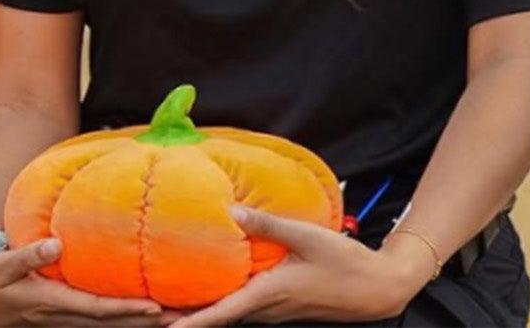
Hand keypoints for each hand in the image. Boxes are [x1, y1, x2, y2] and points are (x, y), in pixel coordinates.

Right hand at [0, 239, 163, 326]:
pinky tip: (146, 315)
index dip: (127, 308)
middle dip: (150, 321)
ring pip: (114, 326)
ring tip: (178, 317)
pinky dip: (128, 320)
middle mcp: (66, 315)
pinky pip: (105, 322)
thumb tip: (56, 245)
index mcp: (53, 301)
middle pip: (115, 322)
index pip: (98, 308)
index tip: (156, 306)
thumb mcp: (0, 267)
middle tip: (185, 316)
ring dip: (144, 323)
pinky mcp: (68, 317)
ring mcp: (68, 320)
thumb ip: (28, 256)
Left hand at [168, 207, 432, 325]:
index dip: (192, 322)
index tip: (167, 327)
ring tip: (170, 305)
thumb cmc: (345, 262)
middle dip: (186, 318)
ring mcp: (275, 311)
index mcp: (269, 294)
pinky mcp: (282, 307)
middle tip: (150, 314)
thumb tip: (230, 212)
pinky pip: (245, 309)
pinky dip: (222, 306)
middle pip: (220, 317)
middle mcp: (268, 309)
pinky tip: (212, 292)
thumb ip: (267, 225)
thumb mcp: (306, 236)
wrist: (378, 288)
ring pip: (232, 314)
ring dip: (203, 313)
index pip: (221, 313)